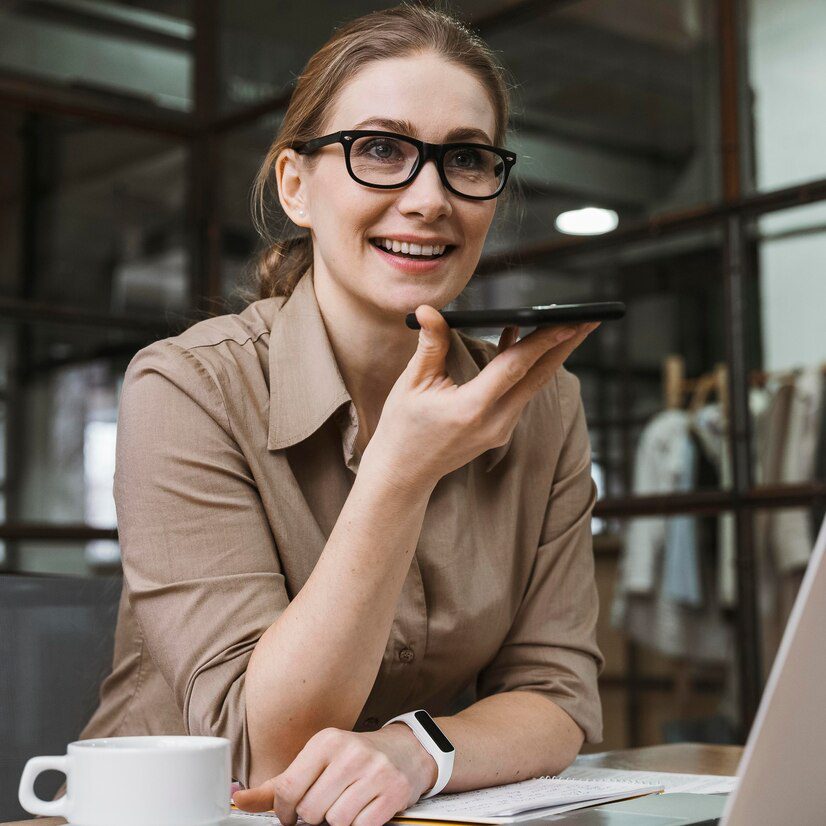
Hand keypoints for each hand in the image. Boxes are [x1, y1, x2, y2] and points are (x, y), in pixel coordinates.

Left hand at [232, 725, 435, 825]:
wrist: (406, 751)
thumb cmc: (354, 758)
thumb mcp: (317, 762)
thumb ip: (278, 785)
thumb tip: (239, 800)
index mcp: (325, 741)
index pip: (288, 788)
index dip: (284, 813)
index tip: (290, 816)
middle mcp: (349, 752)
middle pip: (310, 810)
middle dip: (314, 817)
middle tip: (325, 806)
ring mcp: (374, 771)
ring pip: (335, 821)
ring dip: (338, 822)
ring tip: (346, 805)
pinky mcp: (393, 791)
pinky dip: (359, 825)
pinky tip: (364, 809)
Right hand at [362, 309, 599, 492]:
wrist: (404, 473)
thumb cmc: (403, 428)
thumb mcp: (412, 384)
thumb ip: (430, 346)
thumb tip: (431, 310)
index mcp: (471, 409)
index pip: (515, 369)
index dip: (542, 343)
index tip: (568, 322)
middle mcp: (494, 423)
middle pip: (538, 378)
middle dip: (565, 347)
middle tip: (589, 319)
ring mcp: (501, 430)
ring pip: (533, 387)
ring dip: (551, 356)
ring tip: (571, 326)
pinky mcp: (501, 431)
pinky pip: (521, 394)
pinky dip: (528, 369)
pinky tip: (524, 341)